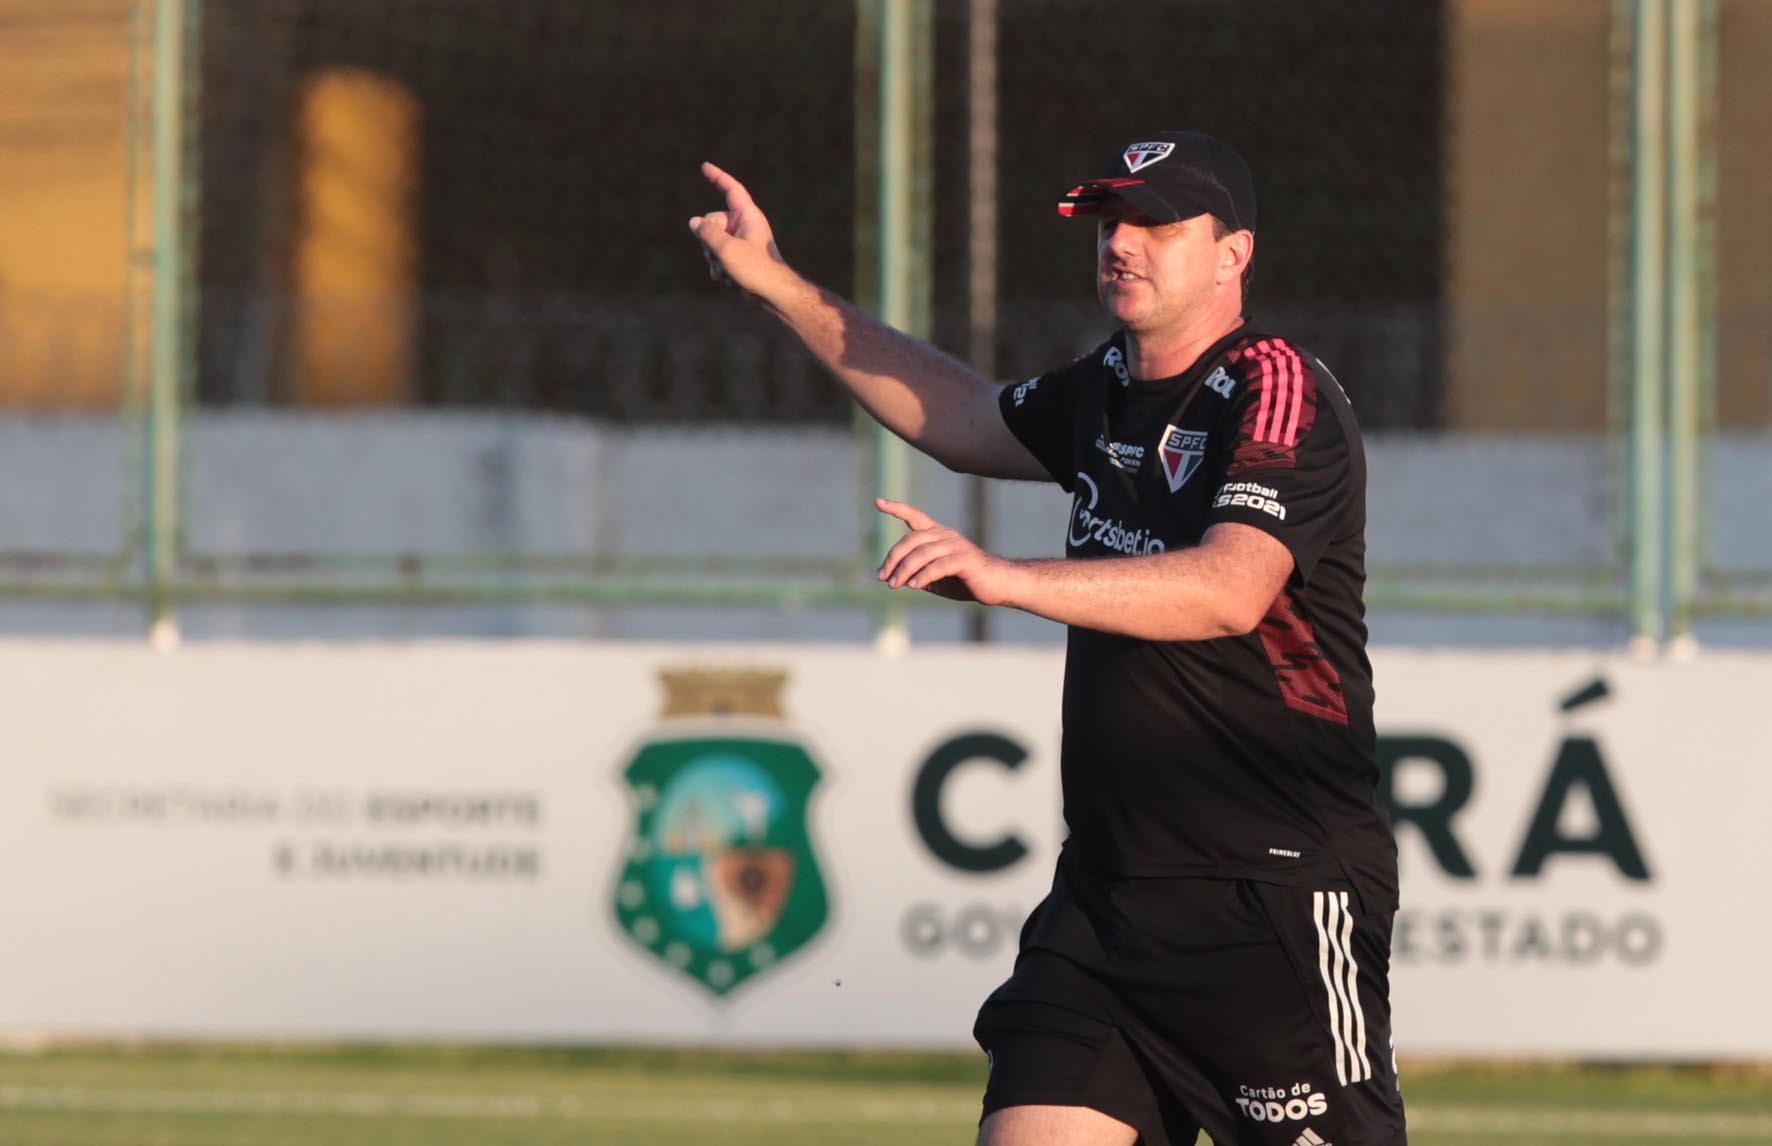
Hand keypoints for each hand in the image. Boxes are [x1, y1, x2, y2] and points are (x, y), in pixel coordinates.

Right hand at [688, 162, 786, 292]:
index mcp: (747, 216)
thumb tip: (694, 222)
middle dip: (708, 240)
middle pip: (712, 222)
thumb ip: (707, 233)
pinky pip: (718, 257)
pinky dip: (719, 268)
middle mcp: (744, 225)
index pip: (731, 189)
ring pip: (712, 242)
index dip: (718, 177)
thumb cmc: (756, 269)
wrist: (773, 294)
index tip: (704, 166)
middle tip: (719, 255)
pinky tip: (729, 280)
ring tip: (728, 270)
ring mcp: (740, 242)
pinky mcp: (738, 257)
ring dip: (713, 258)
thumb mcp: (726, 248)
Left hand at [875, 499, 1018, 605]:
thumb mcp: (936, 577)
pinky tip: (914, 586)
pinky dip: (923, 576)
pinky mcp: (964, 559)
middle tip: (882, 577)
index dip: (897, 509)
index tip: (878, 502)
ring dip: (904, 570)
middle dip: (893, 558)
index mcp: (938, 534)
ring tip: (893, 585)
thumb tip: (896, 578)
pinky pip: (937, 566)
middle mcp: (945, 535)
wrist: (998, 585)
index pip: (915, 516)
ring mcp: (956, 546)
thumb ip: (918, 573)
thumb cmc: (966, 581)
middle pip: (911, 540)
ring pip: (921, 554)